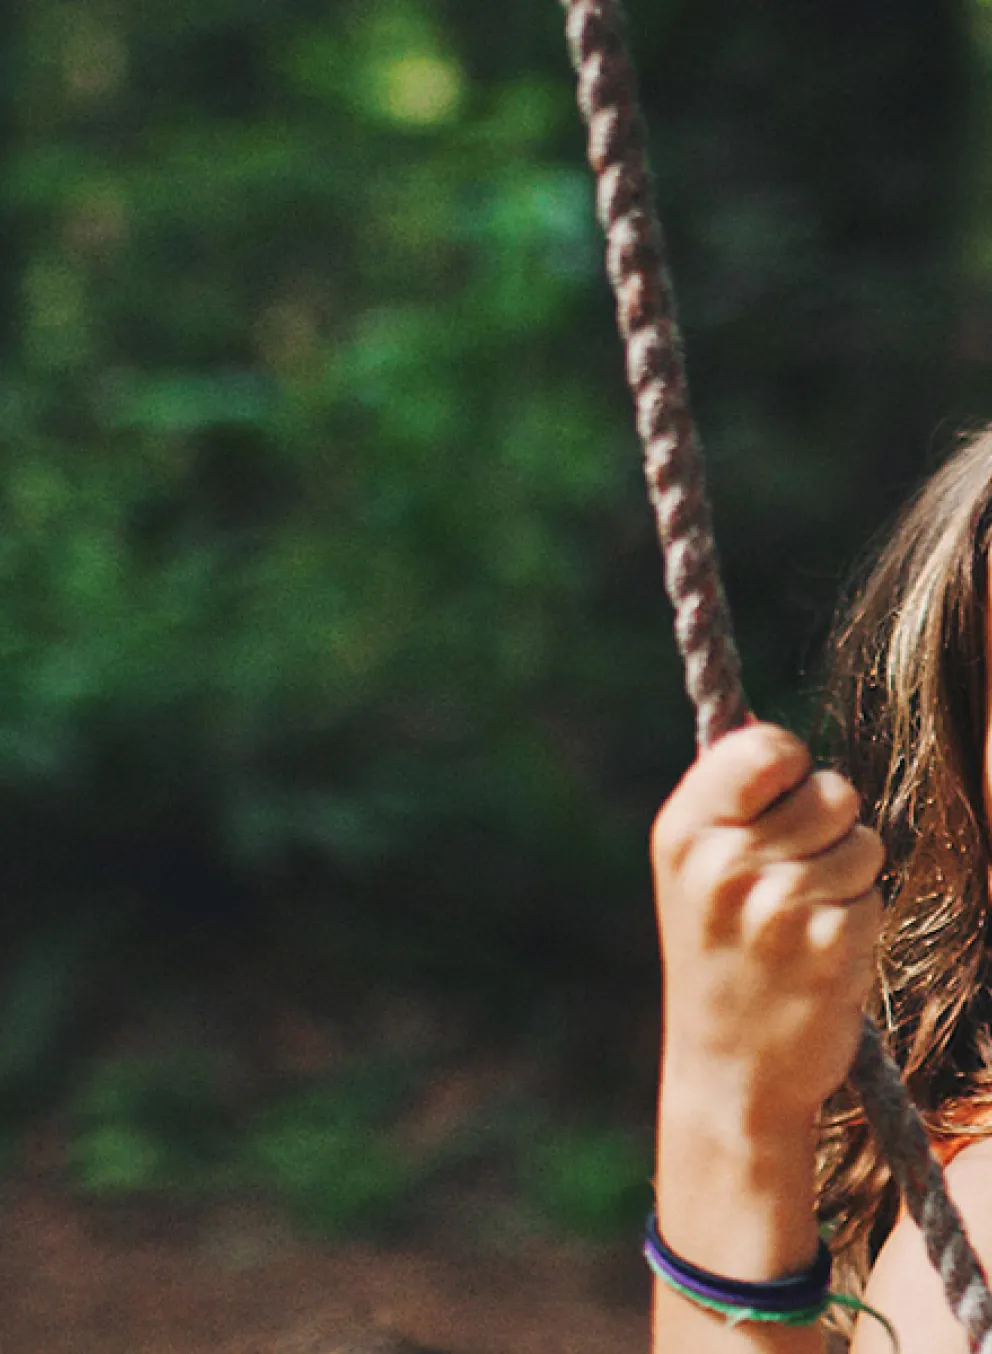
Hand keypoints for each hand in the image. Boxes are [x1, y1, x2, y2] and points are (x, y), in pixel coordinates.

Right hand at [651, 722, 883, 1134]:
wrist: (728, 1070)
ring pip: (863, 843)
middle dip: (828, 830)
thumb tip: (766, 729)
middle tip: (789, 881)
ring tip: (801, 922)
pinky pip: (875, 896)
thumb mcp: (691, 869)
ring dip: (848, 879)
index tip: (777, 805)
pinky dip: (859, 923)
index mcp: (683, 830)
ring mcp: (775, 905)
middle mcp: (723, 862)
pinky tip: (819, 957)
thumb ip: (727, 799)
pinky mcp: (826, 946)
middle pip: (832, 791)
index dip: (789, 769)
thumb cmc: (716, 952)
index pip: (767, 745)